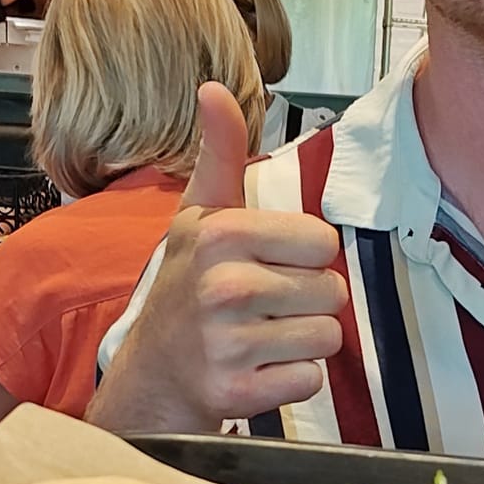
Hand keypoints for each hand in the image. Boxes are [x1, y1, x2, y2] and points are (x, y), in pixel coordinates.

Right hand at [99, 82, 345, 431]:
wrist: (151, 375)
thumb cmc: (185, 288)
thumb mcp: (198, 217)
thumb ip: (221, 154)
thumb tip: (214, 88)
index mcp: (220, 234)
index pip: (323, 241)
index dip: (306, 255)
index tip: (269, 264)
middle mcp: (222, 286)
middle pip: (332, 290)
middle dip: (308, 301)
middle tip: (265, 307)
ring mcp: (227, 343)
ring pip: (327, 336)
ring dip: (303, 341)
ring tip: (262, 337)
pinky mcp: (237, 394)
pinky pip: (311, 380)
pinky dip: (292, 379)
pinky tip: (258, 370)